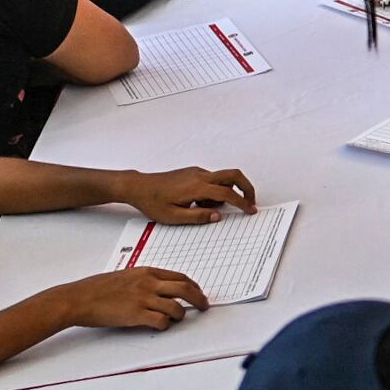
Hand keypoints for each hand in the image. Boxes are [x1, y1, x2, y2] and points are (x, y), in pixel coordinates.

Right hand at [45, 267, 208, 330]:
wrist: (78, 298)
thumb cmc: (97, 289)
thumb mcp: (125, 276)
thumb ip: (143, 280)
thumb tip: (158, 289)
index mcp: (146, 272)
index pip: (180, 277)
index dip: (193, 286)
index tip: (198, 292)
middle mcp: (148, 283)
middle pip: (185, 289)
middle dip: (199, 299)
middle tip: (204, 306)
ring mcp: (143, 299)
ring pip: (177, 307)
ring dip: (181, 315)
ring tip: (177, 319)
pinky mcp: (136, 315)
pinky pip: (162, 321)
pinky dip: (165, 325)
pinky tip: (160, 326)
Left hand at [118, 165, 254, 221]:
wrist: (138, 187)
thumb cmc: (152, 202)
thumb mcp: (174, 217)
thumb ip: (198, 217)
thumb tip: (217, 216)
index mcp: (196, 187)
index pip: (227, 193)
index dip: (242, 202)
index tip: (251, 210)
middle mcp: (199, 176)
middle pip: (233, 175)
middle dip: (246, 187)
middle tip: (250, 202)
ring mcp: (196, 172)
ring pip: (221, 179)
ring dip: (222, 193)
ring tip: (202, 208)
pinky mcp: (192, 173)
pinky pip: (210, 180)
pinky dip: (212, 191)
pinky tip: (196, 203)